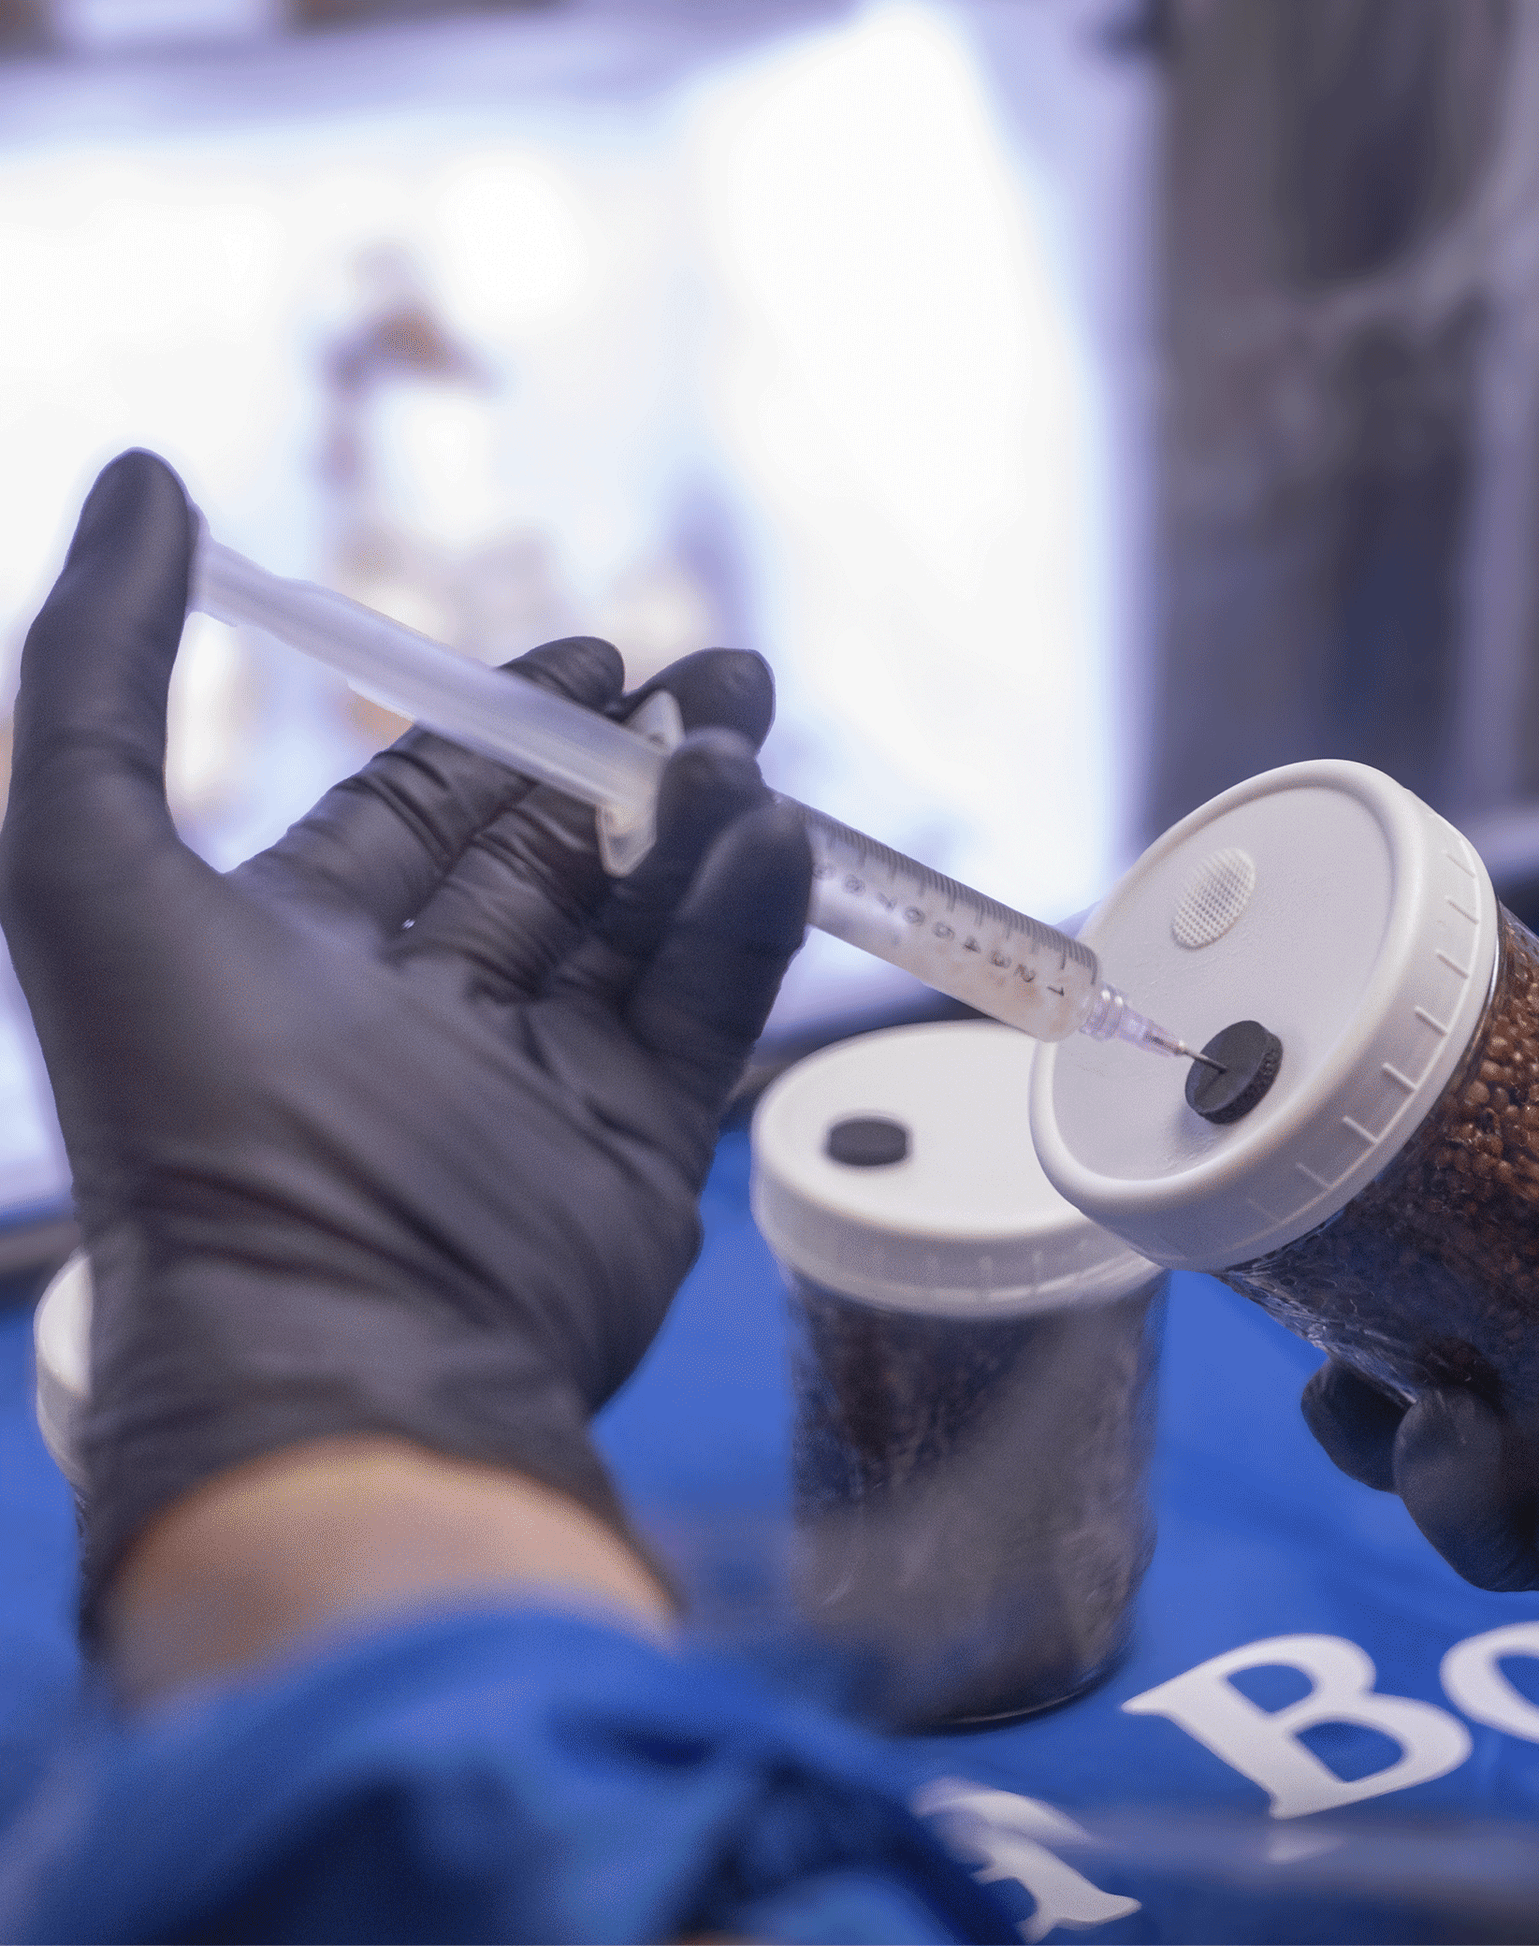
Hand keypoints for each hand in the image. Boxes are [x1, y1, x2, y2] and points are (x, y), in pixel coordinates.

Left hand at [0, 451, 810, 1629]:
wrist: (336, 1342)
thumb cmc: (195, 1112)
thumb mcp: (88, 858)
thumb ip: (101, 667)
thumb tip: (146, 476)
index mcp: (302, 958)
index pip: (425, 811)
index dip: (502, 721)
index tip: (592, 651)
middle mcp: (424, 1018)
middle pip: (553, 852)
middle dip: (634, 755)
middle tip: (725, 676)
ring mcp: (539, 1086)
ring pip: (642, 923)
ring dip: (700, 827)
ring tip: (742, 749)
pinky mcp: (637, 1148)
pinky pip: (702, 1007)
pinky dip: (744, 921)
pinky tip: (772, 839)